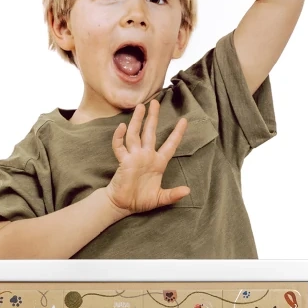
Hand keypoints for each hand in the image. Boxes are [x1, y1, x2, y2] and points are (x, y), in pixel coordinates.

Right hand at [105, 102, 189, 216]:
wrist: (123, 205)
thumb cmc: (140, 200)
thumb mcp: (160, 198)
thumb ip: (173, 194)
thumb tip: (188, 191)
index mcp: (158, 162)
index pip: (170, 144)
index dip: (177, 133)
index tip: (184, 120)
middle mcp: (146, 156)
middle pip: (150, 132)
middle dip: (153, 117)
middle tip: (155, 102)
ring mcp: (134, 157)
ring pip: (135, 135)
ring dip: (137, 121)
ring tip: (140, 107)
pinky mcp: (123, 161)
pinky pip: (120, 147)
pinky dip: (119, 137)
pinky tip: (121, 127)